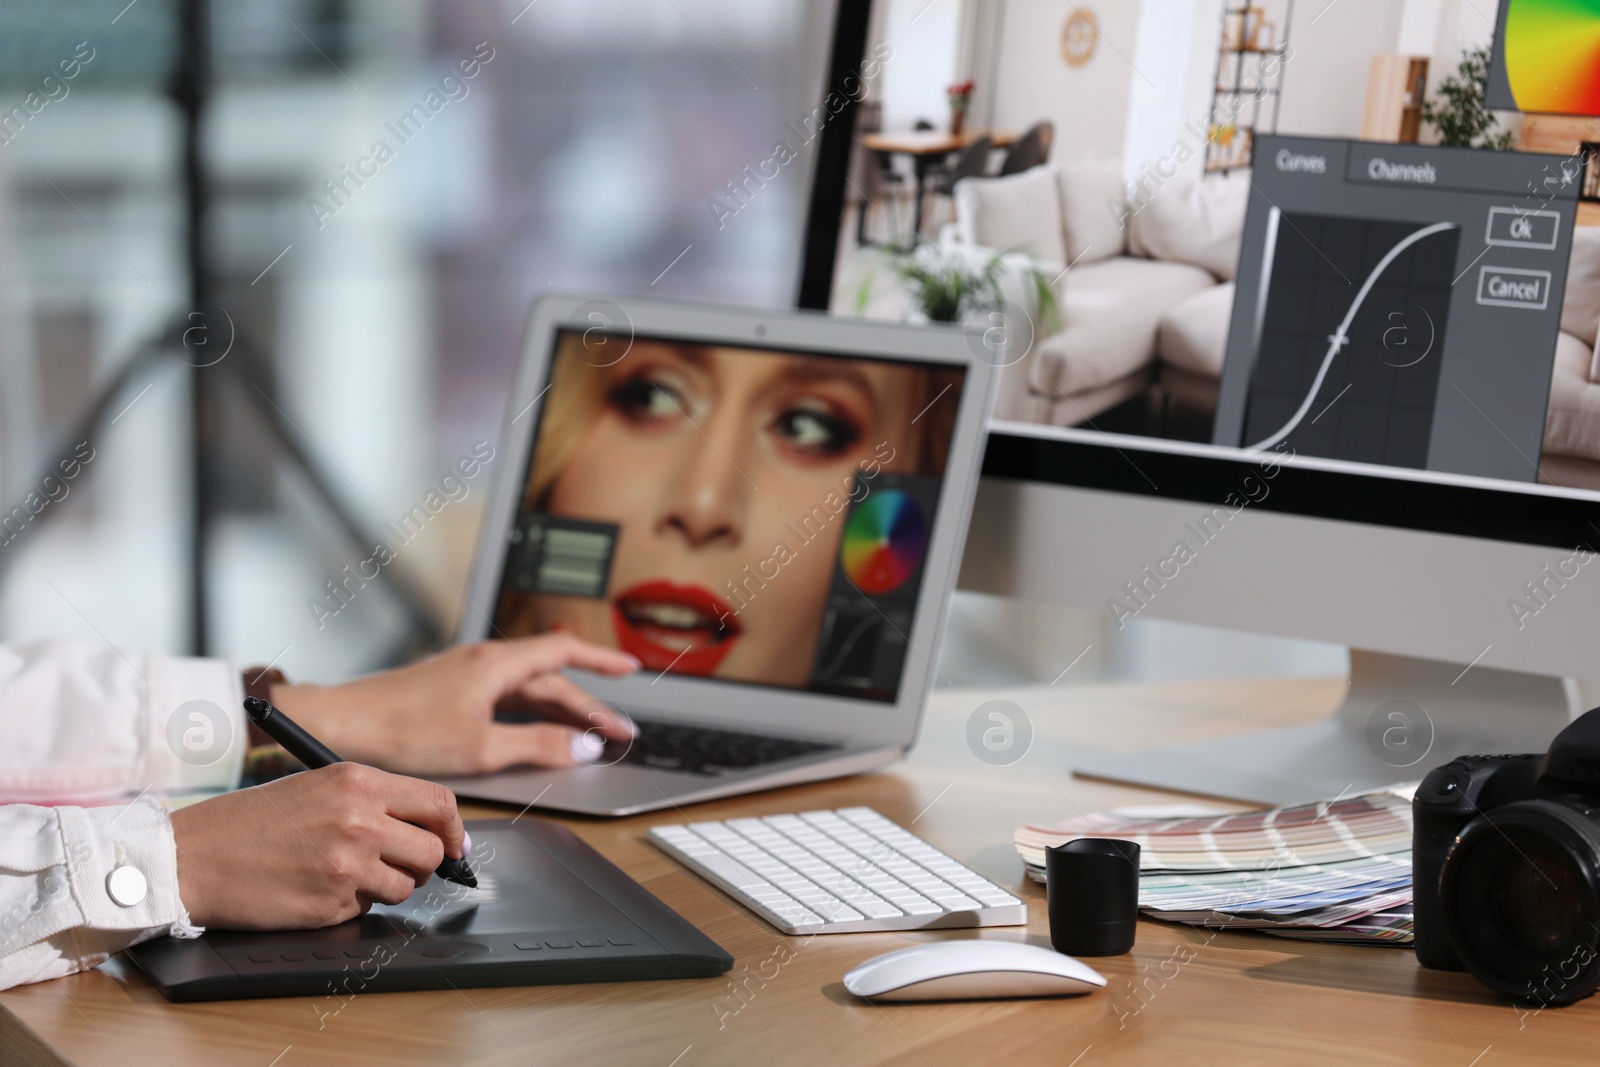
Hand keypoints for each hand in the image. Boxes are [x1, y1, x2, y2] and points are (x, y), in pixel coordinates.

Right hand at [170, 763, 463, 929]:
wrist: (193, 856)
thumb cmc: (251, 821)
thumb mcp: (319, 786)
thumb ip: (376, 801)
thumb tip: (431, 829)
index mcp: (359, 782)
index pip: (439, 804)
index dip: (452, 828)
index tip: (453, 844)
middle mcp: (361, 820)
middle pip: (432, 851)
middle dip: (423, 862)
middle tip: (396, 862)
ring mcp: (348, 865)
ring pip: (406, 885)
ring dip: (385, 885)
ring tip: (342, 871)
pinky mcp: (331, 904)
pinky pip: (366, 908)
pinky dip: (351, 903)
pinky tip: (315, 887)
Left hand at [272, 635, 640, 775]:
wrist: (344, 725)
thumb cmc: (401, 730)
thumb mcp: (480, 747)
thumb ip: (538, 746)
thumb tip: (584, 747)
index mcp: (497, 664)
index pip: (565, 653)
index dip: (602, 662)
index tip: (631, 670)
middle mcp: (486, 663)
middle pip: (552, 680)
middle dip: (589, 705)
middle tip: (617, 732)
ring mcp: (469, 676)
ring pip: (530, 691)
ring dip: (563, 712)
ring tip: (588, 736)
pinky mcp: (454, 693)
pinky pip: (509, 700)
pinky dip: (533, 716)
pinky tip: (539, 734)